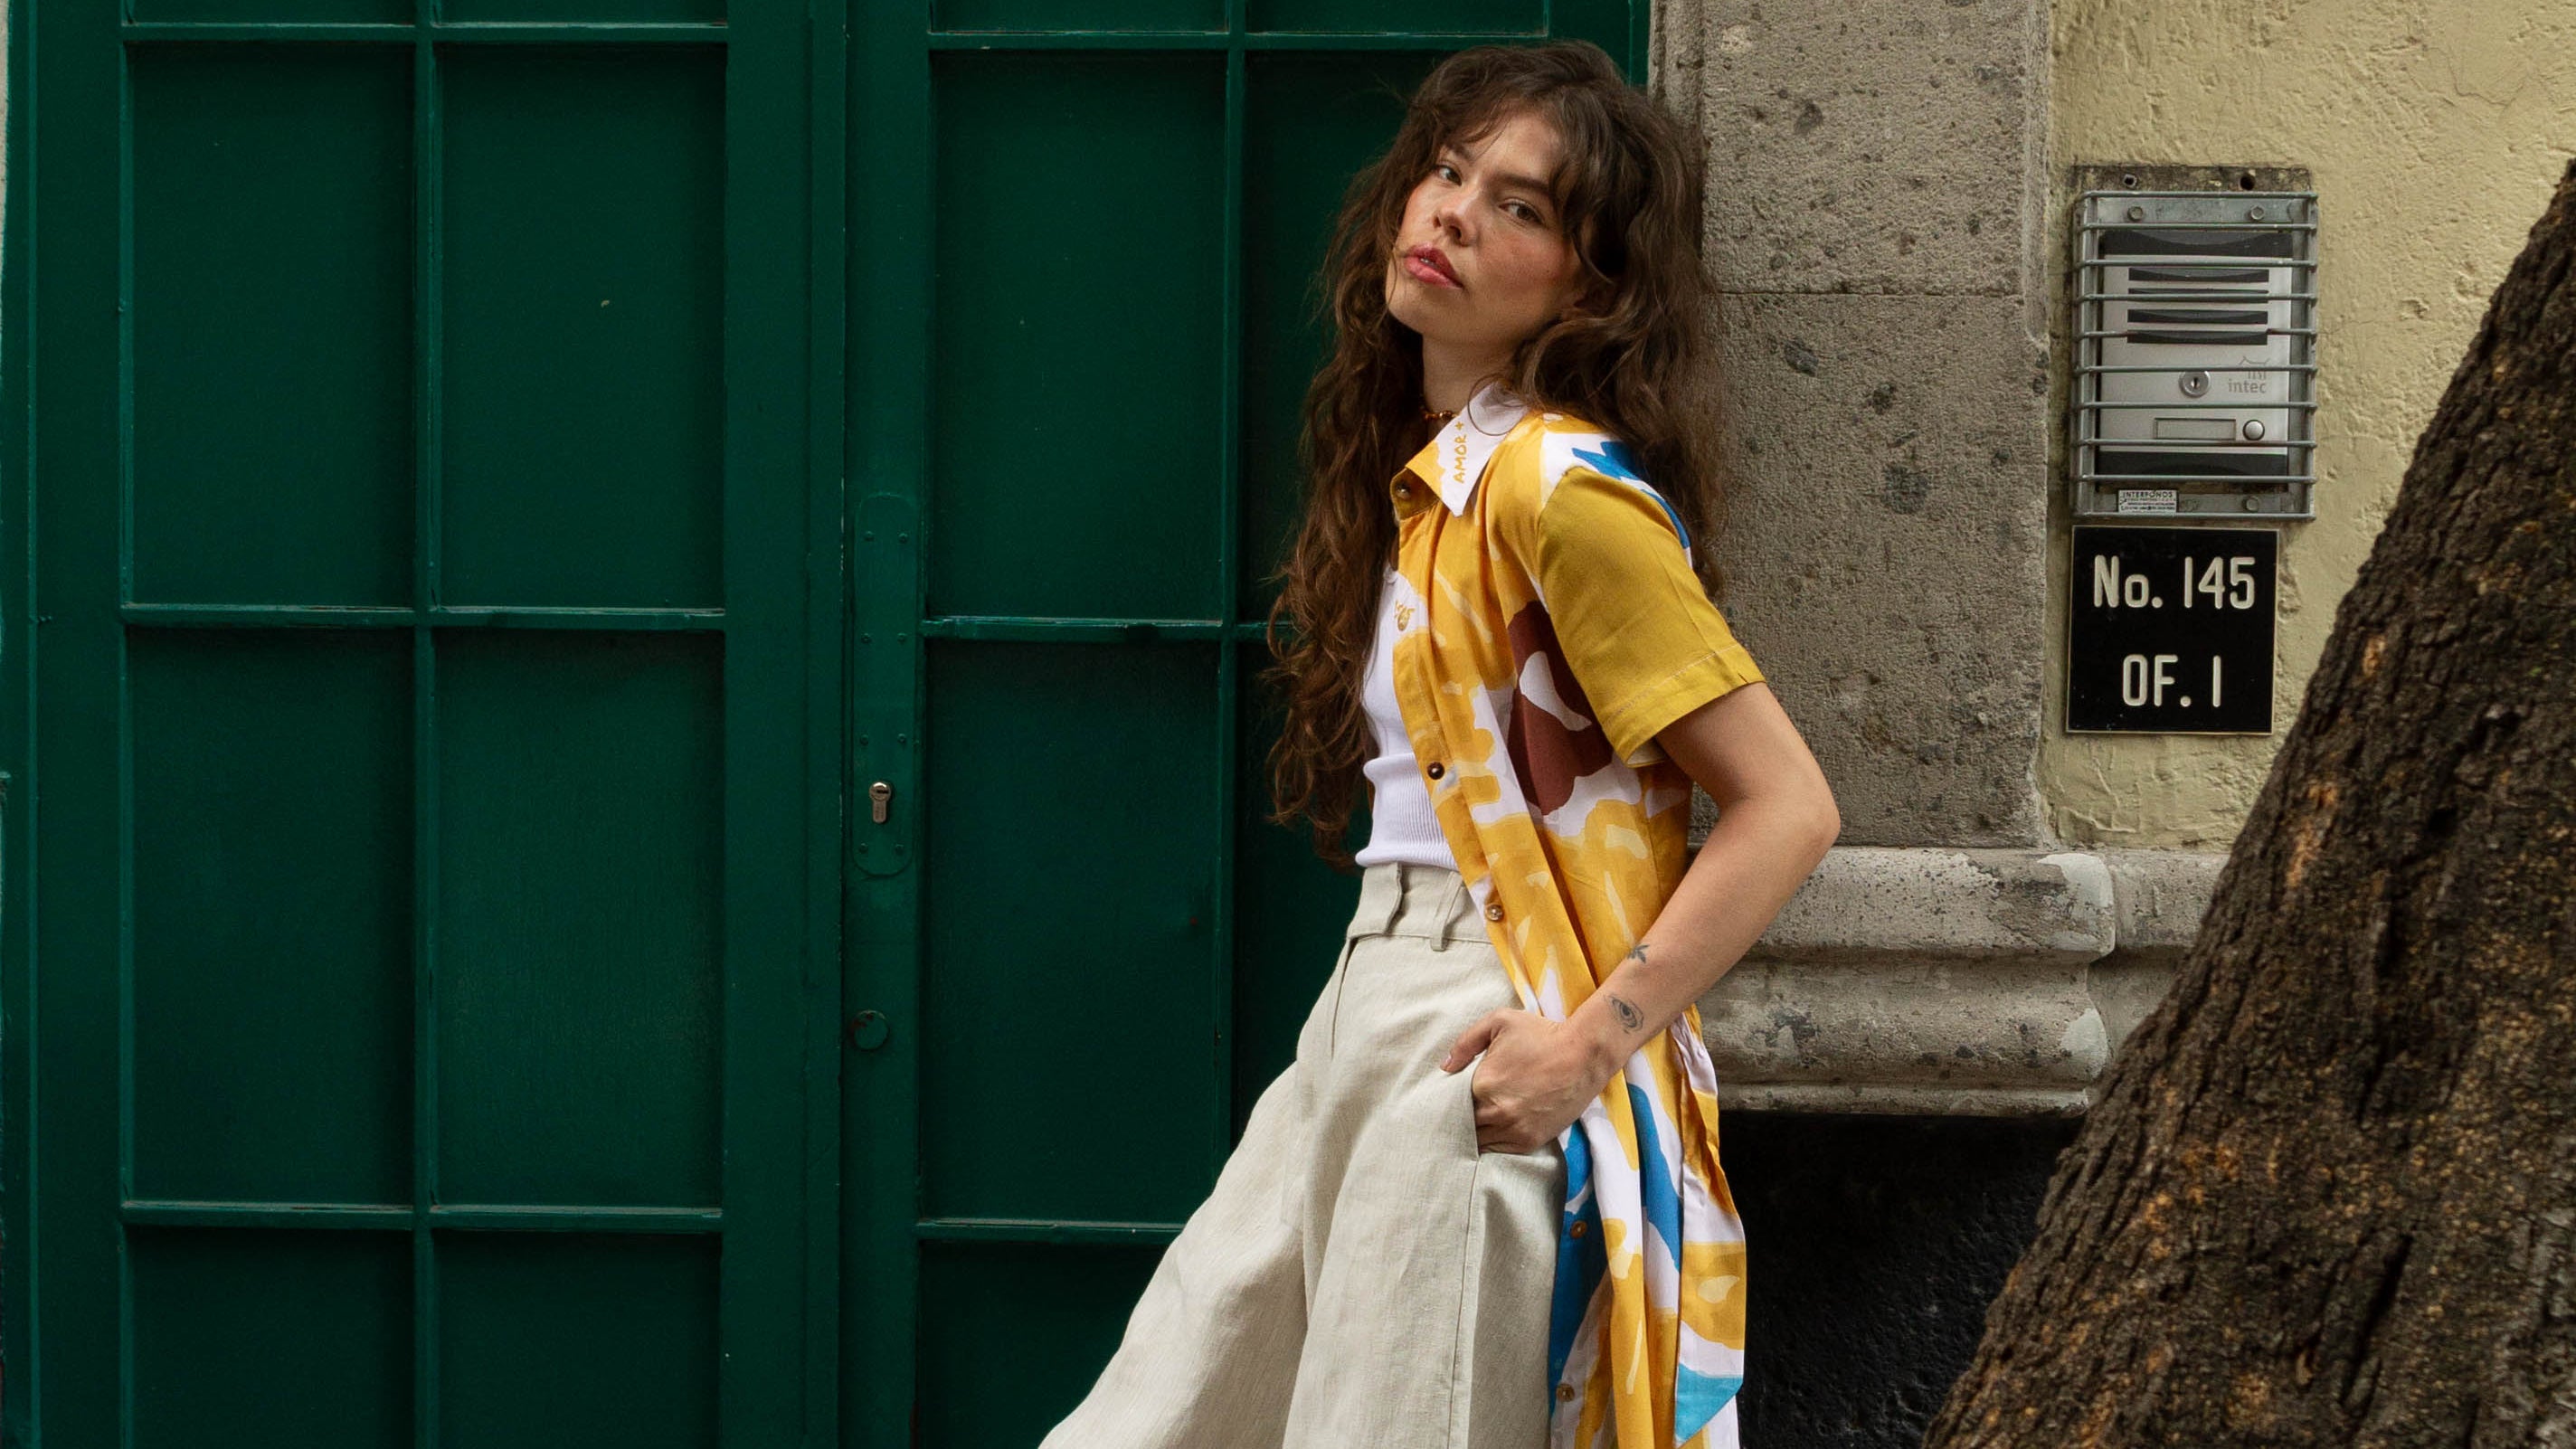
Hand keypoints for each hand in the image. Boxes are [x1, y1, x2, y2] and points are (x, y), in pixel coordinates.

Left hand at [1439, 1009, 1617, 1153]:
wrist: (1584, 1055)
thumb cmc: (1542, 1034)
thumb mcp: (1499, 1022)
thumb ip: (1465, 1042)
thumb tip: (1445, 1067)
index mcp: (1482, 1085)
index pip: (1451, 1103)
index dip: (1448, 1101)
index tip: (1449, 1098)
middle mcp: (1495, 1112)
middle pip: (1463, 1126)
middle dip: (1459, 1120)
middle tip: (1459, 1113)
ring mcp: (1513, 1130)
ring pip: (1479, 1142)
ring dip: (1475, 1134)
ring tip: (1474, 1124)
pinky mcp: (1530, 1141)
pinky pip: (1500, 1151)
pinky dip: (1493, 1143)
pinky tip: (1491, 1133)